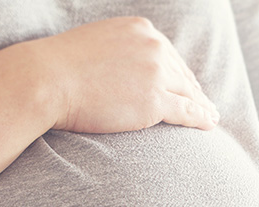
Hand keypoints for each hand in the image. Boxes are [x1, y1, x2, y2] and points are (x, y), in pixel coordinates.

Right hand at [28, 16, 218, 133]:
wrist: (46, 80)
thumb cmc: (60, 67)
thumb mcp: (96, 44)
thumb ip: (118, 51)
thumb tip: (125, 68)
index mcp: (141, 30)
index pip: (168, 54)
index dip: (179, 73)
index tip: (187, 85)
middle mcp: (154, 47)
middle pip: (181, 73)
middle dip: (194, 90)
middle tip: (205, 104)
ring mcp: (156, 73)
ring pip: (189, 93)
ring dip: (203, 106)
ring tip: (211, 117)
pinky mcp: (154, 101)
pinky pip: (187, 111)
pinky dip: (202, 119)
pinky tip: (209, 124)